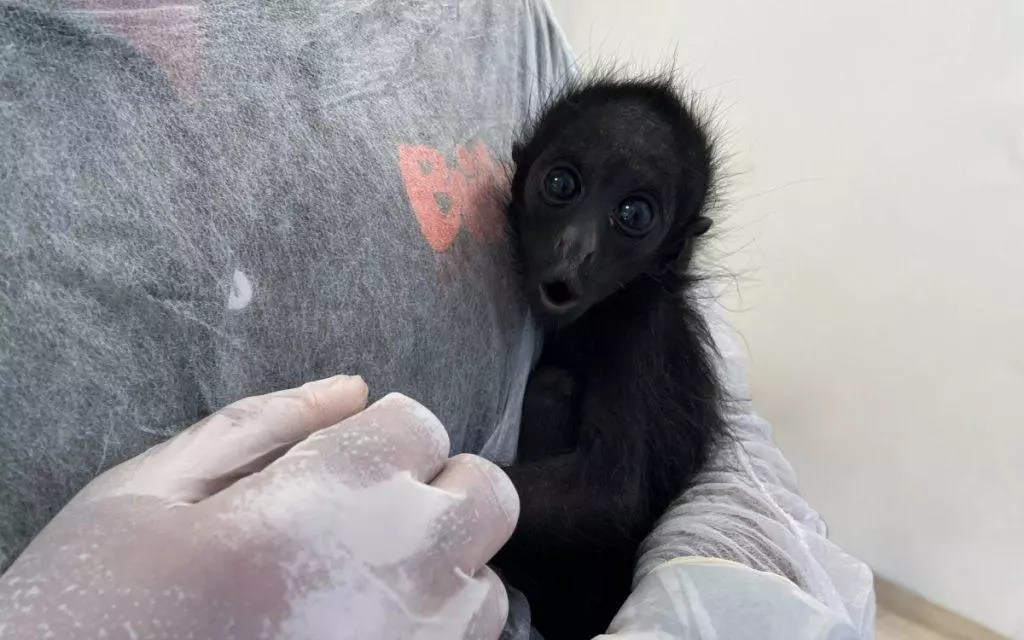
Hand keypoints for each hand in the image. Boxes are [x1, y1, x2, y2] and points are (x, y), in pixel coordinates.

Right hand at [0, 375, 518, 638]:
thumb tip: (350, 388)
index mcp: (333, 494)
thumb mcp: (147, 494)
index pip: (422, 425)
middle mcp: (401, 568)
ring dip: (442, 571)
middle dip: (436, 491)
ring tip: (358, 590)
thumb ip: (259, 425)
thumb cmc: (94, 609)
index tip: (333, 469)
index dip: (377, 438)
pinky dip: (431, 634)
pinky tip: (359, 636)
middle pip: (486, 494)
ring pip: (487, 584)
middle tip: (361, 521)